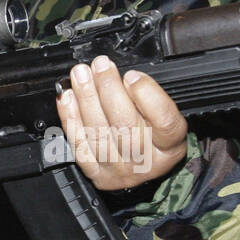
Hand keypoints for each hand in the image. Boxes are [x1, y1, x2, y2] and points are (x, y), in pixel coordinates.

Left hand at [57, 55, 187, 189]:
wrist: (140, 168)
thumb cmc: (153, 136)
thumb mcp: (164, 116)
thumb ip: (150, 98)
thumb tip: (126, 78)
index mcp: (170, 146)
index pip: (164, 121)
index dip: (147, 95)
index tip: (132, 74)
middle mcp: (146, 161)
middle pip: (125, 125)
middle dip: (109, 90)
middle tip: (100, 66)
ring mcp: (119, 170)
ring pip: (98, 133)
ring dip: (86, 99)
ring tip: (81, 75)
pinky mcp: (97, 173)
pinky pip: (80, 144)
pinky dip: (71, 118)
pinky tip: (68, 98)